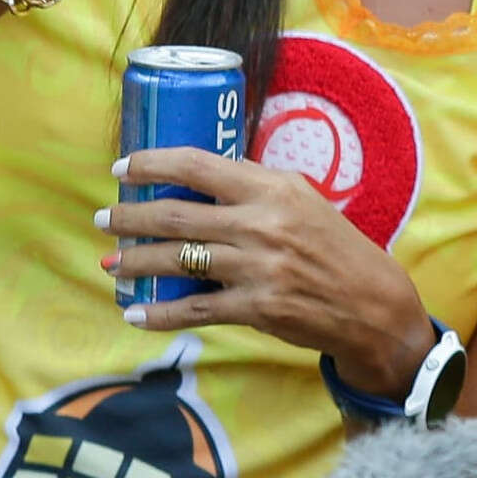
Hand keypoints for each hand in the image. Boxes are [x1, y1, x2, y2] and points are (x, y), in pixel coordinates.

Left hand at [99, 148, 431, 368]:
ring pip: (178, 261)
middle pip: (177, 216)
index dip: (152, 164)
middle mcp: (263, 225)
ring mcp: (259, 268)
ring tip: (111, 263)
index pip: (198, 166)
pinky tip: (135, 313)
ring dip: (135, 262)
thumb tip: (196, 180)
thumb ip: (254, 189)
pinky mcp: (257, 308)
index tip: (123, 168)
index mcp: (273, 189)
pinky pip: (194, 311)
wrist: (371, 303)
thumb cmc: (332, 246)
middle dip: (130, 217)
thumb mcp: (301, 201)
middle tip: (105, 218)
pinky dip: (159, 313)